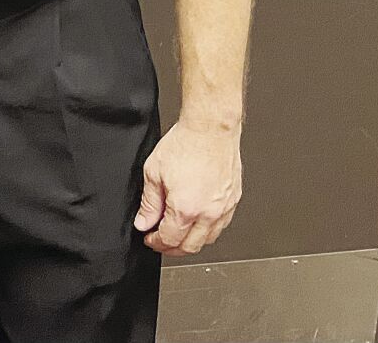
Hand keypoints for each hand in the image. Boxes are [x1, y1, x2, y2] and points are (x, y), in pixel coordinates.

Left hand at [133, 121, 241, 254]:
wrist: (211, 129)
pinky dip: (207, 230)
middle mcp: (208, 213)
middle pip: (190, 247)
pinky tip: (196, 222)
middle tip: (160, 241)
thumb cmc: (185, 144)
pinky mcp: (233, 201)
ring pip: (208, 239)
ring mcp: (224, 209)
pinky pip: (220, 226)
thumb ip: (149, 203)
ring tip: (177, 232)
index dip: (155, 242)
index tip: (149, 238)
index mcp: (186, 208)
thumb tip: (144, 222)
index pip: (170, 239)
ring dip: (191, 241)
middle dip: (172, 248)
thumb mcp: (154, 172)